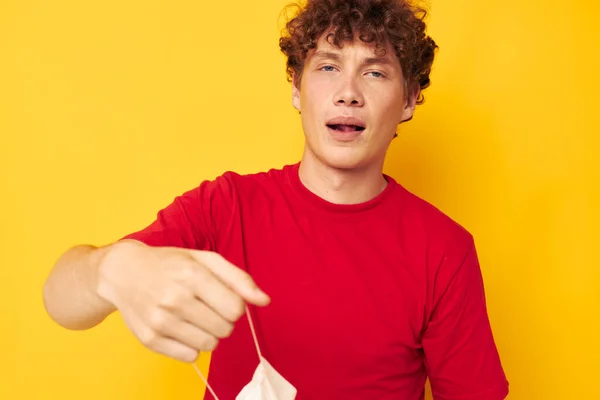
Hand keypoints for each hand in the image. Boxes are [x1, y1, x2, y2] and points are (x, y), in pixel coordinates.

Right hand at [95, 239, 269, 361]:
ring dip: (209, 334)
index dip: (234, 306)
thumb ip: (238, 279)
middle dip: (223, 320)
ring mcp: (160, 321)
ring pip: (210, 345)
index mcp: (192, 275)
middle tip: (207, 306)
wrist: (124, 272)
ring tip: (195, 317)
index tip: (222, 298)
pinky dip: (192, 346)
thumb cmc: (170, 263)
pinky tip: (182, 328)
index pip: (236, 309)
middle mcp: (175, 299)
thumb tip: (265, 300)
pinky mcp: (150, 339)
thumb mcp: (205, 259)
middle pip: (225, 329)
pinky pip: (190, 357)